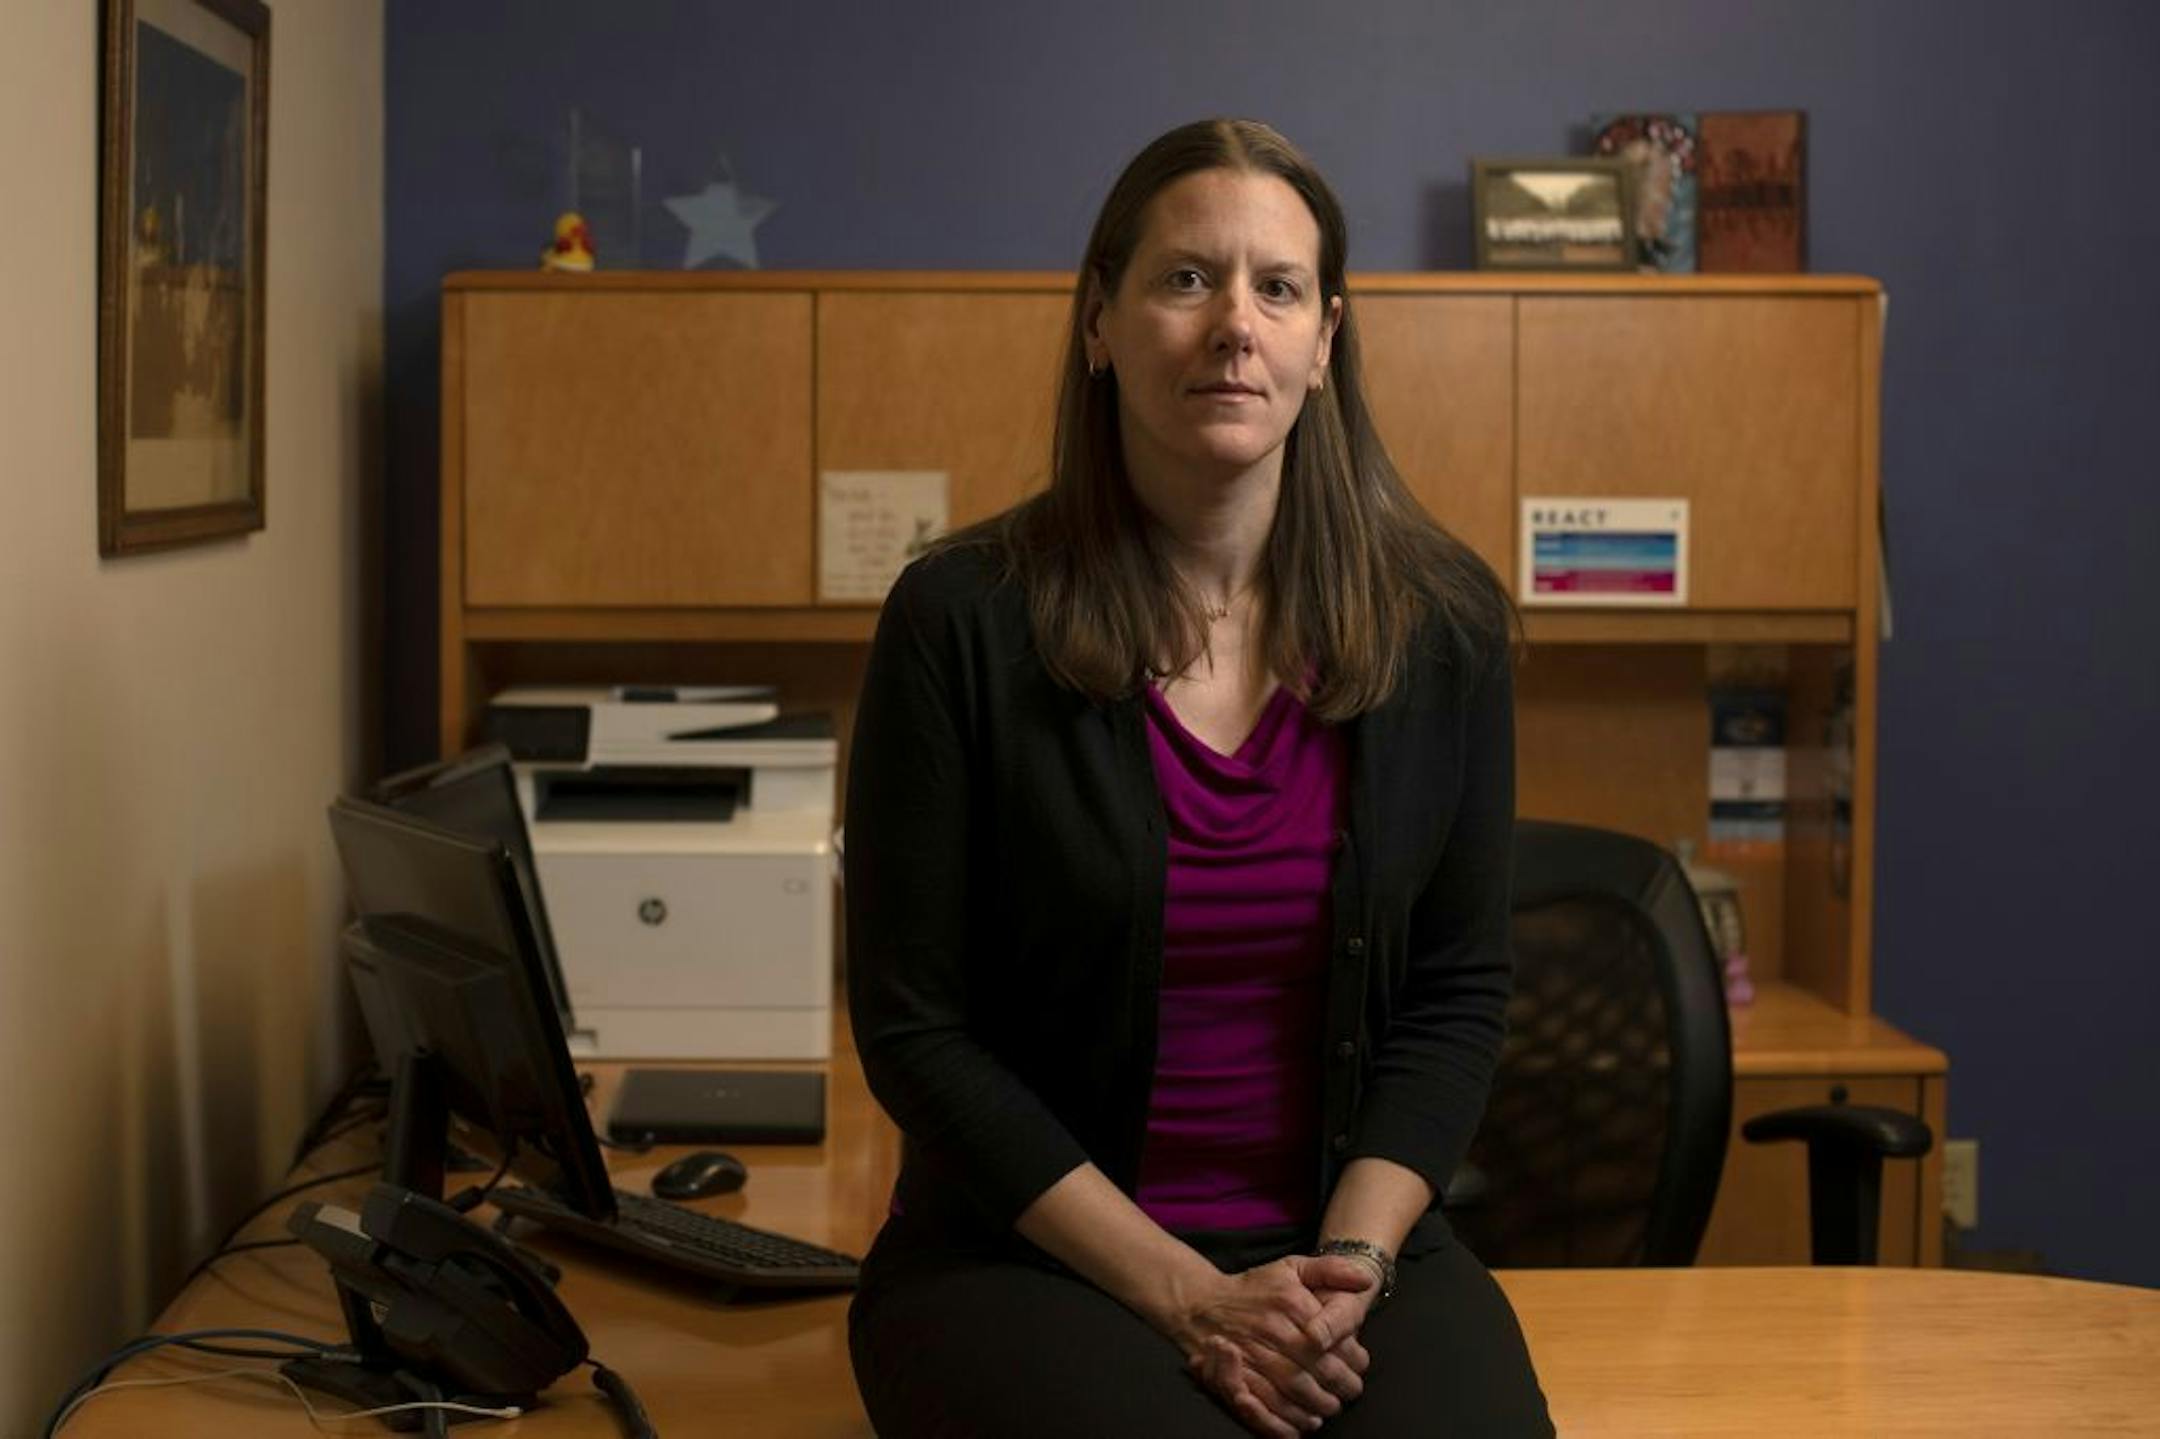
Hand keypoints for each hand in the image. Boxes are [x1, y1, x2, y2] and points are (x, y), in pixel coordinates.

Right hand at [1166, 1255, 1377, 1435]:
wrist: (1202, 1304)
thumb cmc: (1256, 1288)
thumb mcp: (1293, 1267)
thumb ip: (1332, 1269)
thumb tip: (1366, 1279)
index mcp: (1290, 1303)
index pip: (1332, 1339)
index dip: (1352, 1358)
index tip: (1360, 1366)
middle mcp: (1272, 1329)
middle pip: (1317, 1368)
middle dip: (1340, 1386)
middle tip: (1350, 1392)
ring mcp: (1252, 1354)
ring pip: (1295, 1389)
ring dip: (1318, 1405)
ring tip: (1330, 1408)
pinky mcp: (1236, 1376)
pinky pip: (1266, 1404)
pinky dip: (1287, 1419)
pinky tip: (1303, 1424)